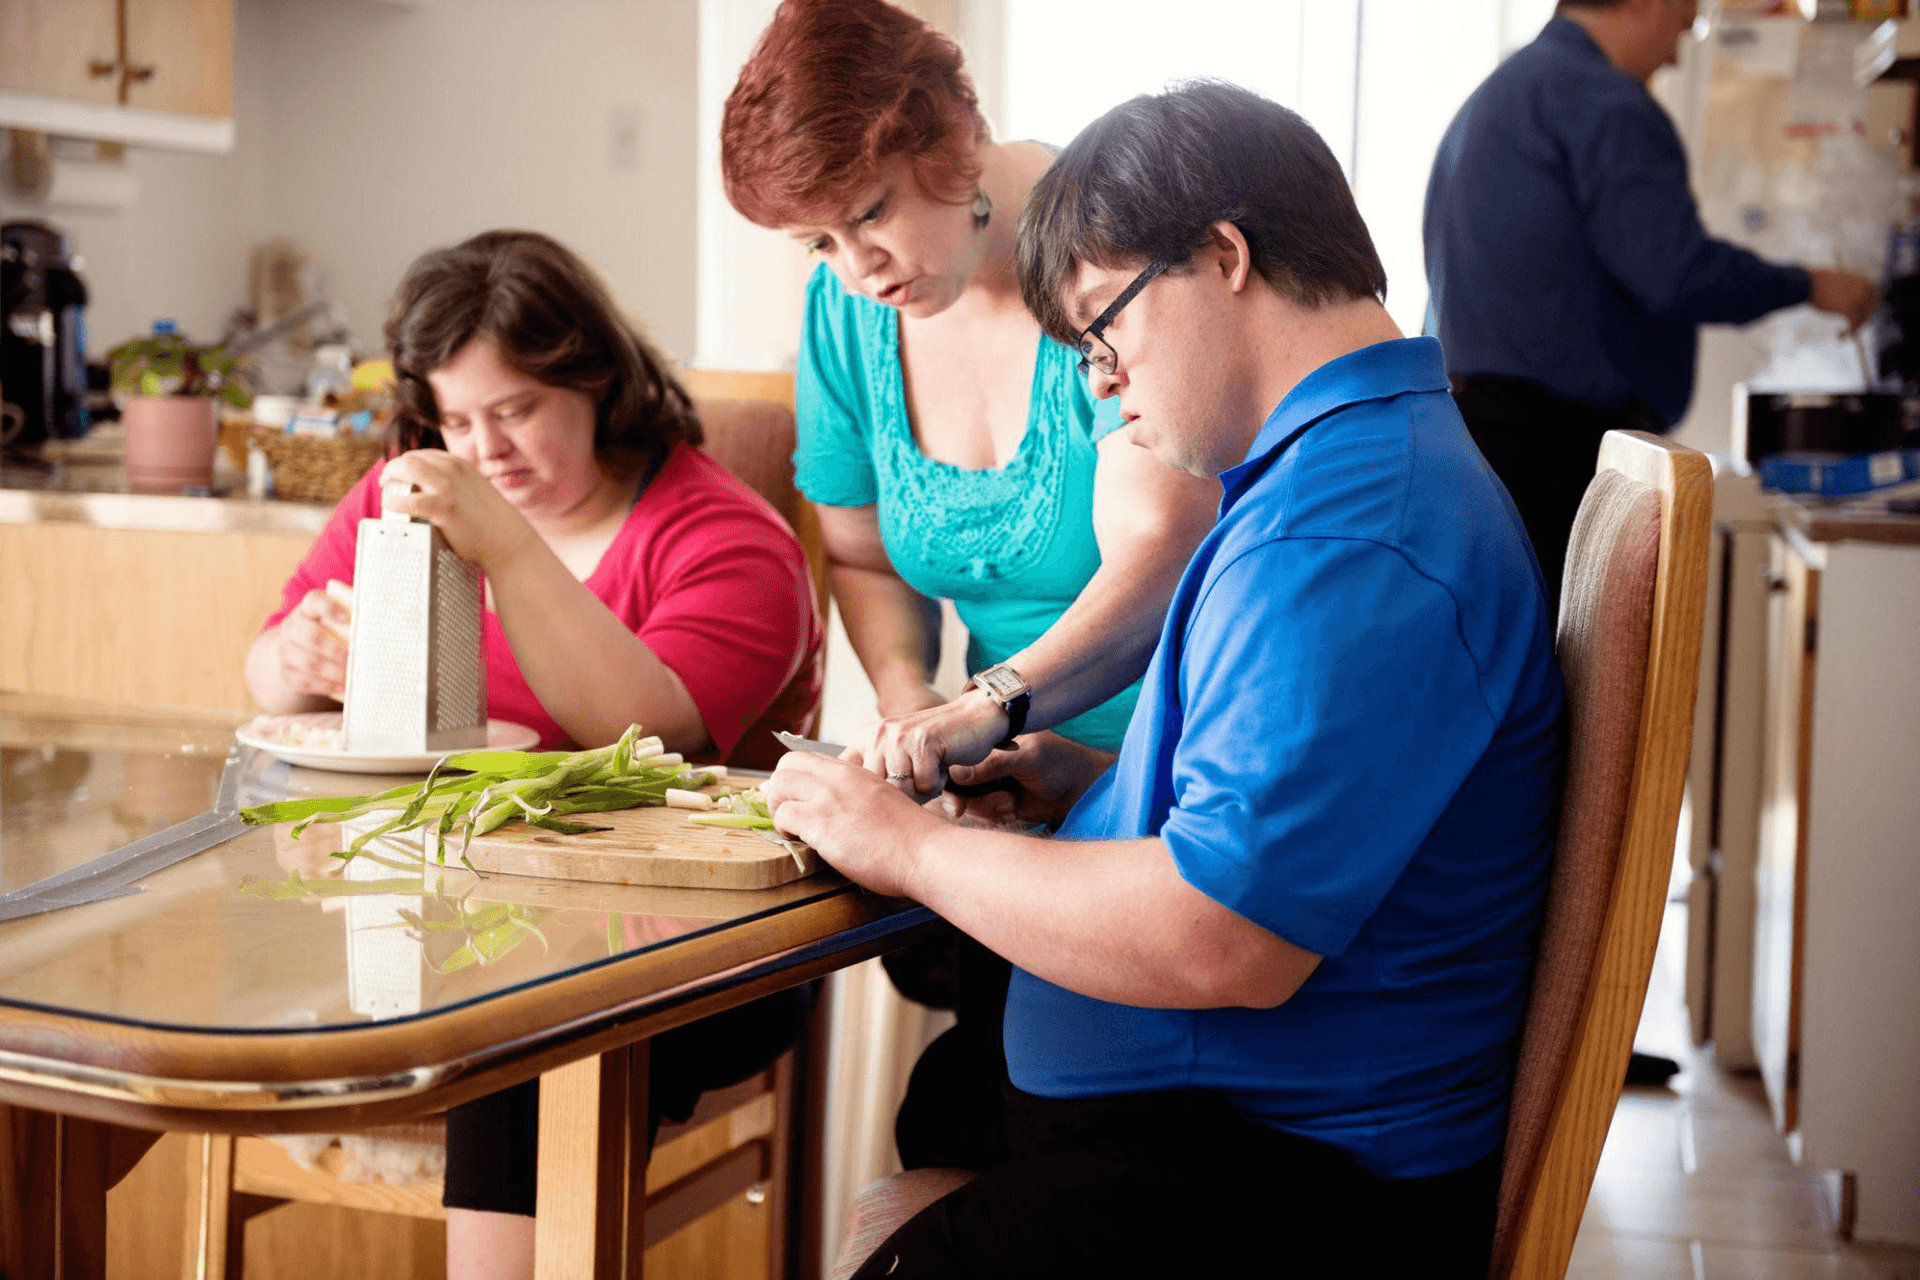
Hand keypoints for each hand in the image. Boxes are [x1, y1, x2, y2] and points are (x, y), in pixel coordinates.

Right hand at [275, 587, 350, 700]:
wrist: (297, 649)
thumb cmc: (329, 632)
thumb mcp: (337, 620)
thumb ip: (354, 619)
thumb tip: (384, 627)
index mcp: (307, 609)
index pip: (314, 601)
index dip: (329, 608)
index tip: (346, 618)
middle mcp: (291, 627)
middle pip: (310, 636)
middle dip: (334, 648)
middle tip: (352, 657)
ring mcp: (285, 650)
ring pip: (307, 662)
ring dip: (332, 671)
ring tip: (350, 676)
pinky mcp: (285, 672)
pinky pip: (302, 682)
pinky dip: (324, 686)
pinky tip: (341, 687)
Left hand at [380, 449, 539, 574]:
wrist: (507, 538)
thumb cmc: (488, 519)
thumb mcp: (472, 489)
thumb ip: (453, 483)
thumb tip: (427, 489)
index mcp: (458, 464)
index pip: (420, 455)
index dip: (404, 465)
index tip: (399, 478)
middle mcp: (451, 469)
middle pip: (409, 458)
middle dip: (393, 470)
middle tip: (388, 485)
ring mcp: (447, 487)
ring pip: (405, 468)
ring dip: (390, 478)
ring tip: (387, 495)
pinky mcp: (443, 507)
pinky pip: (409, 500)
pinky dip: (394, 502)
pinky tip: (391, 507)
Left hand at [761, 753, 943, 898]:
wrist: (922, 851)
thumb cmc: (910, 835)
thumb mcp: (882, 799)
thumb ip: (858, 796)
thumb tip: (840, 810)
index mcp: (854, 770)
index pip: (809, 758)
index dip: (796, 777)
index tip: (794, 796)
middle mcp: (838, 776)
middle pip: (787, 764)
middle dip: (780, 787)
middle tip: (787, 810)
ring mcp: (827, 796)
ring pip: (778, 785)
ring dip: (777, 807)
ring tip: (790, 826)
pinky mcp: (820, 821)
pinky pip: (783, 815)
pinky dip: (784, 829)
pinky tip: (799, 839)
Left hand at [848, 688, 1008, 798]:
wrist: (973, 718)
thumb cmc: (935, 746)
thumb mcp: (899, 756)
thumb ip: (879, 776)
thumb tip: (859, 817)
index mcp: (866, 739)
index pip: (846, 777)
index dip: (859, 799)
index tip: (874, 808)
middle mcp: (877, 735)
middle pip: (878, 792)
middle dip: (903, 796)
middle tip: (918, 780)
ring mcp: (898, 737)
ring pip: (902, 791)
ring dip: (922, 789)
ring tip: (930, 770)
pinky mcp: (921, 742)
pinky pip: (925, 785)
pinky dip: (938, 782)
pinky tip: (942, 763)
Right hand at [938, 731, 1113, 829]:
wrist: (1083, 789)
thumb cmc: (1059, 762)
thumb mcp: (1027, 757)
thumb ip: (993, 764)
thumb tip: (955, 773)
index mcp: (986, 743)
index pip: (955, 759)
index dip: (949, 779)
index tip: (957, 798)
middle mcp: (983, 764)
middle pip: (956, 786)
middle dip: (969, 801)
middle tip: (982, 807)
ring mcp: (990, 785)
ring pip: (969, 804)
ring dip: (986, 809)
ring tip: (1009, 804)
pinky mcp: (999, 805)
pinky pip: (983, 816)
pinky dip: (995, 817)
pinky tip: (1013, 811)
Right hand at [1809, 269, 1879, 332]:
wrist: (1808, 283)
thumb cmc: (1817, 281)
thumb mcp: (1839, 280)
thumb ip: (1849, 288)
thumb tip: (1849, 299)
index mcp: (1864, 281)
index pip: (1876, 296)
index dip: (1870, 306)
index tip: (1861, 313)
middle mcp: (1865, 290)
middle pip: (1871, 308)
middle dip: (1863, 318)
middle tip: (1853, 325)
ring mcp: (1859, 300)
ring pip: (1863, 319)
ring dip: (1855, 327)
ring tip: (1844, 333)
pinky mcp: (1850, 311)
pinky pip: (1854, 326)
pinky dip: (1847, 333)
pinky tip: (1839, 336)